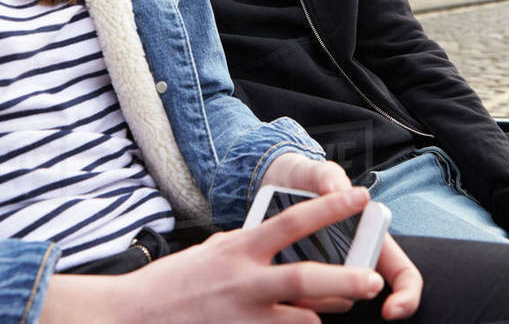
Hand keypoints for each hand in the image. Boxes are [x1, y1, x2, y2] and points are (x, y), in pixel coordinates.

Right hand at [42, 188, 385, 323]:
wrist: (134, 316)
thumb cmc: (176, 282)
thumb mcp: (214, 251)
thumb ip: (250, 247)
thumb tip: (283, 244)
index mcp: (239, 248)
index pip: (293, 221)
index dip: (331, 208)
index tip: (361, 196)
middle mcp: (243, 282)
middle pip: (306, 279)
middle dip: (346, 280)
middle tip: (374, 280)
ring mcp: (243, 317)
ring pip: (303, 319)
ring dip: (323, 314)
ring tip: (338, 306)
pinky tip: (298, 323)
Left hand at [259, 157, 419, 319]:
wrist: (277, 182)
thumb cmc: (309, 180)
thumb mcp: (320, 174)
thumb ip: (329, 177)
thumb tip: (335, 189)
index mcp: (371, 238)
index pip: (403, 275)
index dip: (406, 297)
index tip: (388, 312)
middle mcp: (353, 262)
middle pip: (361, 293)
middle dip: (341, 292)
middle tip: (317, 282)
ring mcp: (327, 274)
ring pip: (330, 301)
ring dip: (312, 295)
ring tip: (290, 280)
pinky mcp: (299, 281)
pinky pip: (299, 300)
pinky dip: (290, 296)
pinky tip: (275, 284)